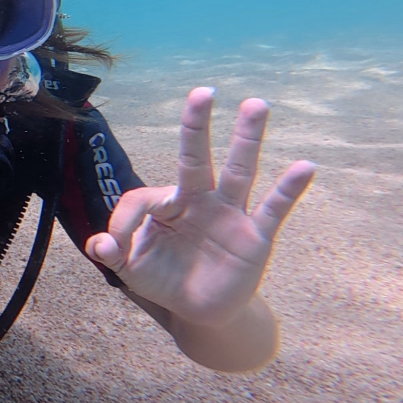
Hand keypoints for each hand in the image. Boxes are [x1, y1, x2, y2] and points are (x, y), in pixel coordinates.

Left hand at [86, 88, 315, 326]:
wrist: (201, 310)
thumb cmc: (165, 279)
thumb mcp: (133, 269)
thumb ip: (114, 254)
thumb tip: (97, 244)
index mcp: (167, 204)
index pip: (142, 198)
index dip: (123, 220)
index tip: (112, 246)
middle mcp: (200, 200)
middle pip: (197, 157)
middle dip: (197, 126)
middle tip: (203, 92)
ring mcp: (229, 214)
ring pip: (238, 171)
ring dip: (247, 139)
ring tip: (256, 104)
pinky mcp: (255, 236)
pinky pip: (273, 209)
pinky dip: (289, 189)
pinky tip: (305, 167)